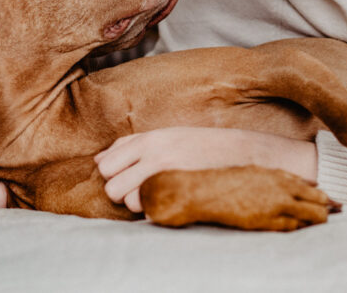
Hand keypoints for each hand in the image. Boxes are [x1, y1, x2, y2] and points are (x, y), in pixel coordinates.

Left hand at [94, 127, 316, 212]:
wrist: (247, 154)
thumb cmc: (206, 146)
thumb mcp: (170, 136)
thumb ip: (132, 144)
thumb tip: (98, 157)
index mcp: (151, 138)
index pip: (107, 162)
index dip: (116, 174)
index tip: (133, 176)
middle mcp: (154, 152)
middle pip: (110, 184)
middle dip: (122, 191)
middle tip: (144, 189)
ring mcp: (167, 171)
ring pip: (126, 200)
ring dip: (139, 202)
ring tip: (161, 194)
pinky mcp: (179, 189)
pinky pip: (149, 210)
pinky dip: (155, 211)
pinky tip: (173, 201)